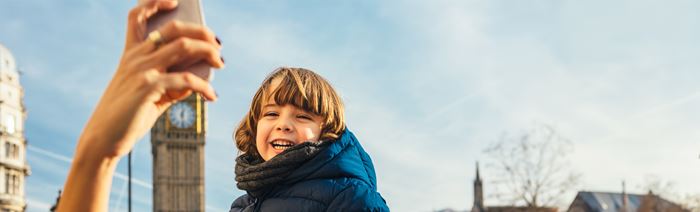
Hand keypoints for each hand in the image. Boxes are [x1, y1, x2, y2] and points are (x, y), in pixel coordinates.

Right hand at [77, 0, 223, 160]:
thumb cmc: (129, 115)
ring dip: (208, 53)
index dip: (154, 3)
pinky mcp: (148, 87)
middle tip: (217, 45)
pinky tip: (211, 96)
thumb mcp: (151, 93)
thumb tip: (200, 75)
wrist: (105, 139)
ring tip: (220, 63)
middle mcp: (135, 57)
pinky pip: (186, 79)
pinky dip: (204, 86)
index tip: (175, 2)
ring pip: (183, 46)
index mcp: (131, 54)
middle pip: (173, 28)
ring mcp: (141, 69)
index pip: (137, 16)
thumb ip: (172, 81)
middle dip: (201, 32)